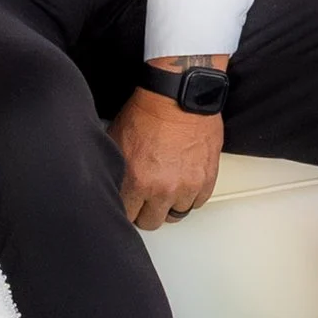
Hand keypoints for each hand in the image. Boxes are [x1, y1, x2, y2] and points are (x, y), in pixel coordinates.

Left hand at [114, 79, 224, 227]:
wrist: (177, 96)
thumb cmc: (147, 113)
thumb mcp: (116, 142)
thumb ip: (115, 170)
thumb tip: (112, 186)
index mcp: (137, 181)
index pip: (127, 216)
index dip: (127, 209)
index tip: (129, 204)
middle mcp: (163, 188)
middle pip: (152, 221)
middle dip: (146, 211)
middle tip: (146, 199)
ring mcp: (187, 186)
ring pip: (176, 214)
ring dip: (170, 204)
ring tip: (166, 190)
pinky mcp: (206, 179)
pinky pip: (197, 203)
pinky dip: (190, 197)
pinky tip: (182, 184)